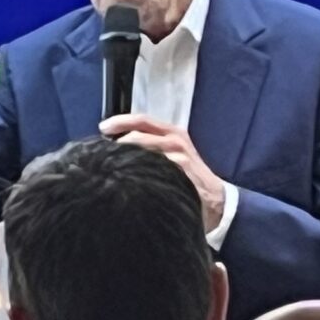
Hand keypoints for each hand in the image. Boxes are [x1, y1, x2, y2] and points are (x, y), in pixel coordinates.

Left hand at [100, 113, 228, 228]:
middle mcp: (176, 140)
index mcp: (172, 132)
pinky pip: (155, 169)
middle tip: (103, 154)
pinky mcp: (182, 173)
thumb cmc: (188, 176)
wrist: (216, 199)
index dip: (120, 121)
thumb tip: (116, 146)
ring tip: (112, 168)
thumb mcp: (172, 154)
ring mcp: (180, 156)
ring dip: (126, 159)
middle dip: (118, 144)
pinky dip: (139, 174)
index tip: (102, 128)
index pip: (141, 120)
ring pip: (144, 151)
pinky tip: (130, 181)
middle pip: (138, 135)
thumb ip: (150, 146)